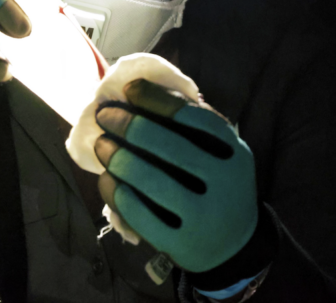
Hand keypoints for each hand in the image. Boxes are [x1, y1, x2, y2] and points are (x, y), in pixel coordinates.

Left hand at [94, 78, 257, 273]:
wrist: (234, 245)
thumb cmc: (217, 184)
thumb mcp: (221, 153)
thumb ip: (194, 125)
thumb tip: (141, 91)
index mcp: (234, 152)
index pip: (192, 116)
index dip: (156, 98)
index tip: (129, 89)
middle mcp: (223, 182)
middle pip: (168, 145)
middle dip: (128, 124)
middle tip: (104, 114)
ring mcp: (203, 215)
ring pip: (150, 179)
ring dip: (118, 157)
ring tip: (101, 144)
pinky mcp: (180, 243)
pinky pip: (139, 214)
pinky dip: (117, 192)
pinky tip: (106, 178)